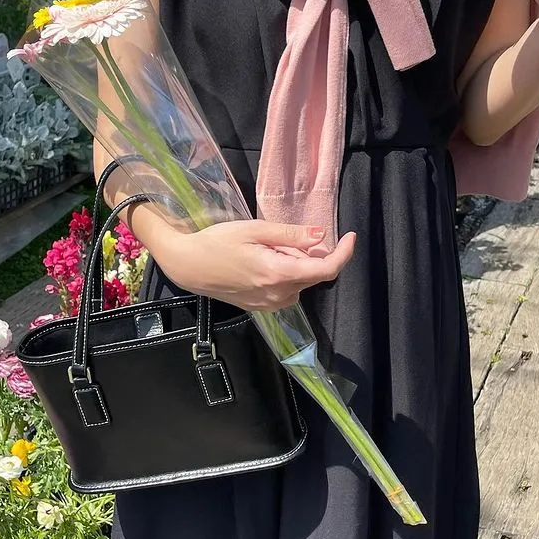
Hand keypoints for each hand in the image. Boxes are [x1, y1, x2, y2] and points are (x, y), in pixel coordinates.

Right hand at [152, 220, 355, 311]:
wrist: (187, 266)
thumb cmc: (217, 242)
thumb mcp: (254, 230)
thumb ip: (291, 235)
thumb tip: (322, 236)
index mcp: (279, 274)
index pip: (326, 269)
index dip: (344, 253)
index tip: (350, 236)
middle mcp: (279, 295)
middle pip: (310, 272)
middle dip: (303, 252)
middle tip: (274, 237)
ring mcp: (271, 305)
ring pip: (298, 280)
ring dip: (291, 262)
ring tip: (261, 248)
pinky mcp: (262, 307)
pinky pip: (285, 288)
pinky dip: (282, 273)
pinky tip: (258, 261)